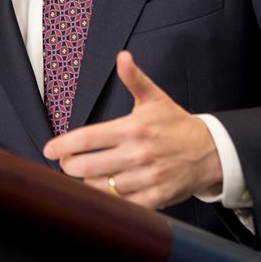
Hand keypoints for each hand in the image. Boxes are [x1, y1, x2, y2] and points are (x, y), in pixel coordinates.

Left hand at [42, 51, 222, 208]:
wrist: (211, 152)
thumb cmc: (176, 125)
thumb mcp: (155, 98)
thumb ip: (134, 78)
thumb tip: (122, 56)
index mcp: (133, 128)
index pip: (88, 138)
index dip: (63, 145)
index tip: (50, 149)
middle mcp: (138, 154)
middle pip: (87, 167)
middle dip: (69, 166)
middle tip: (67, 163)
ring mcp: (147, 178)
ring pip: (101, 187)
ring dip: (88, 183)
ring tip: (87, 175)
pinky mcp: (156, 198)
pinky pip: (122, 204)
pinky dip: (110, 199)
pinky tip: (106, 190)